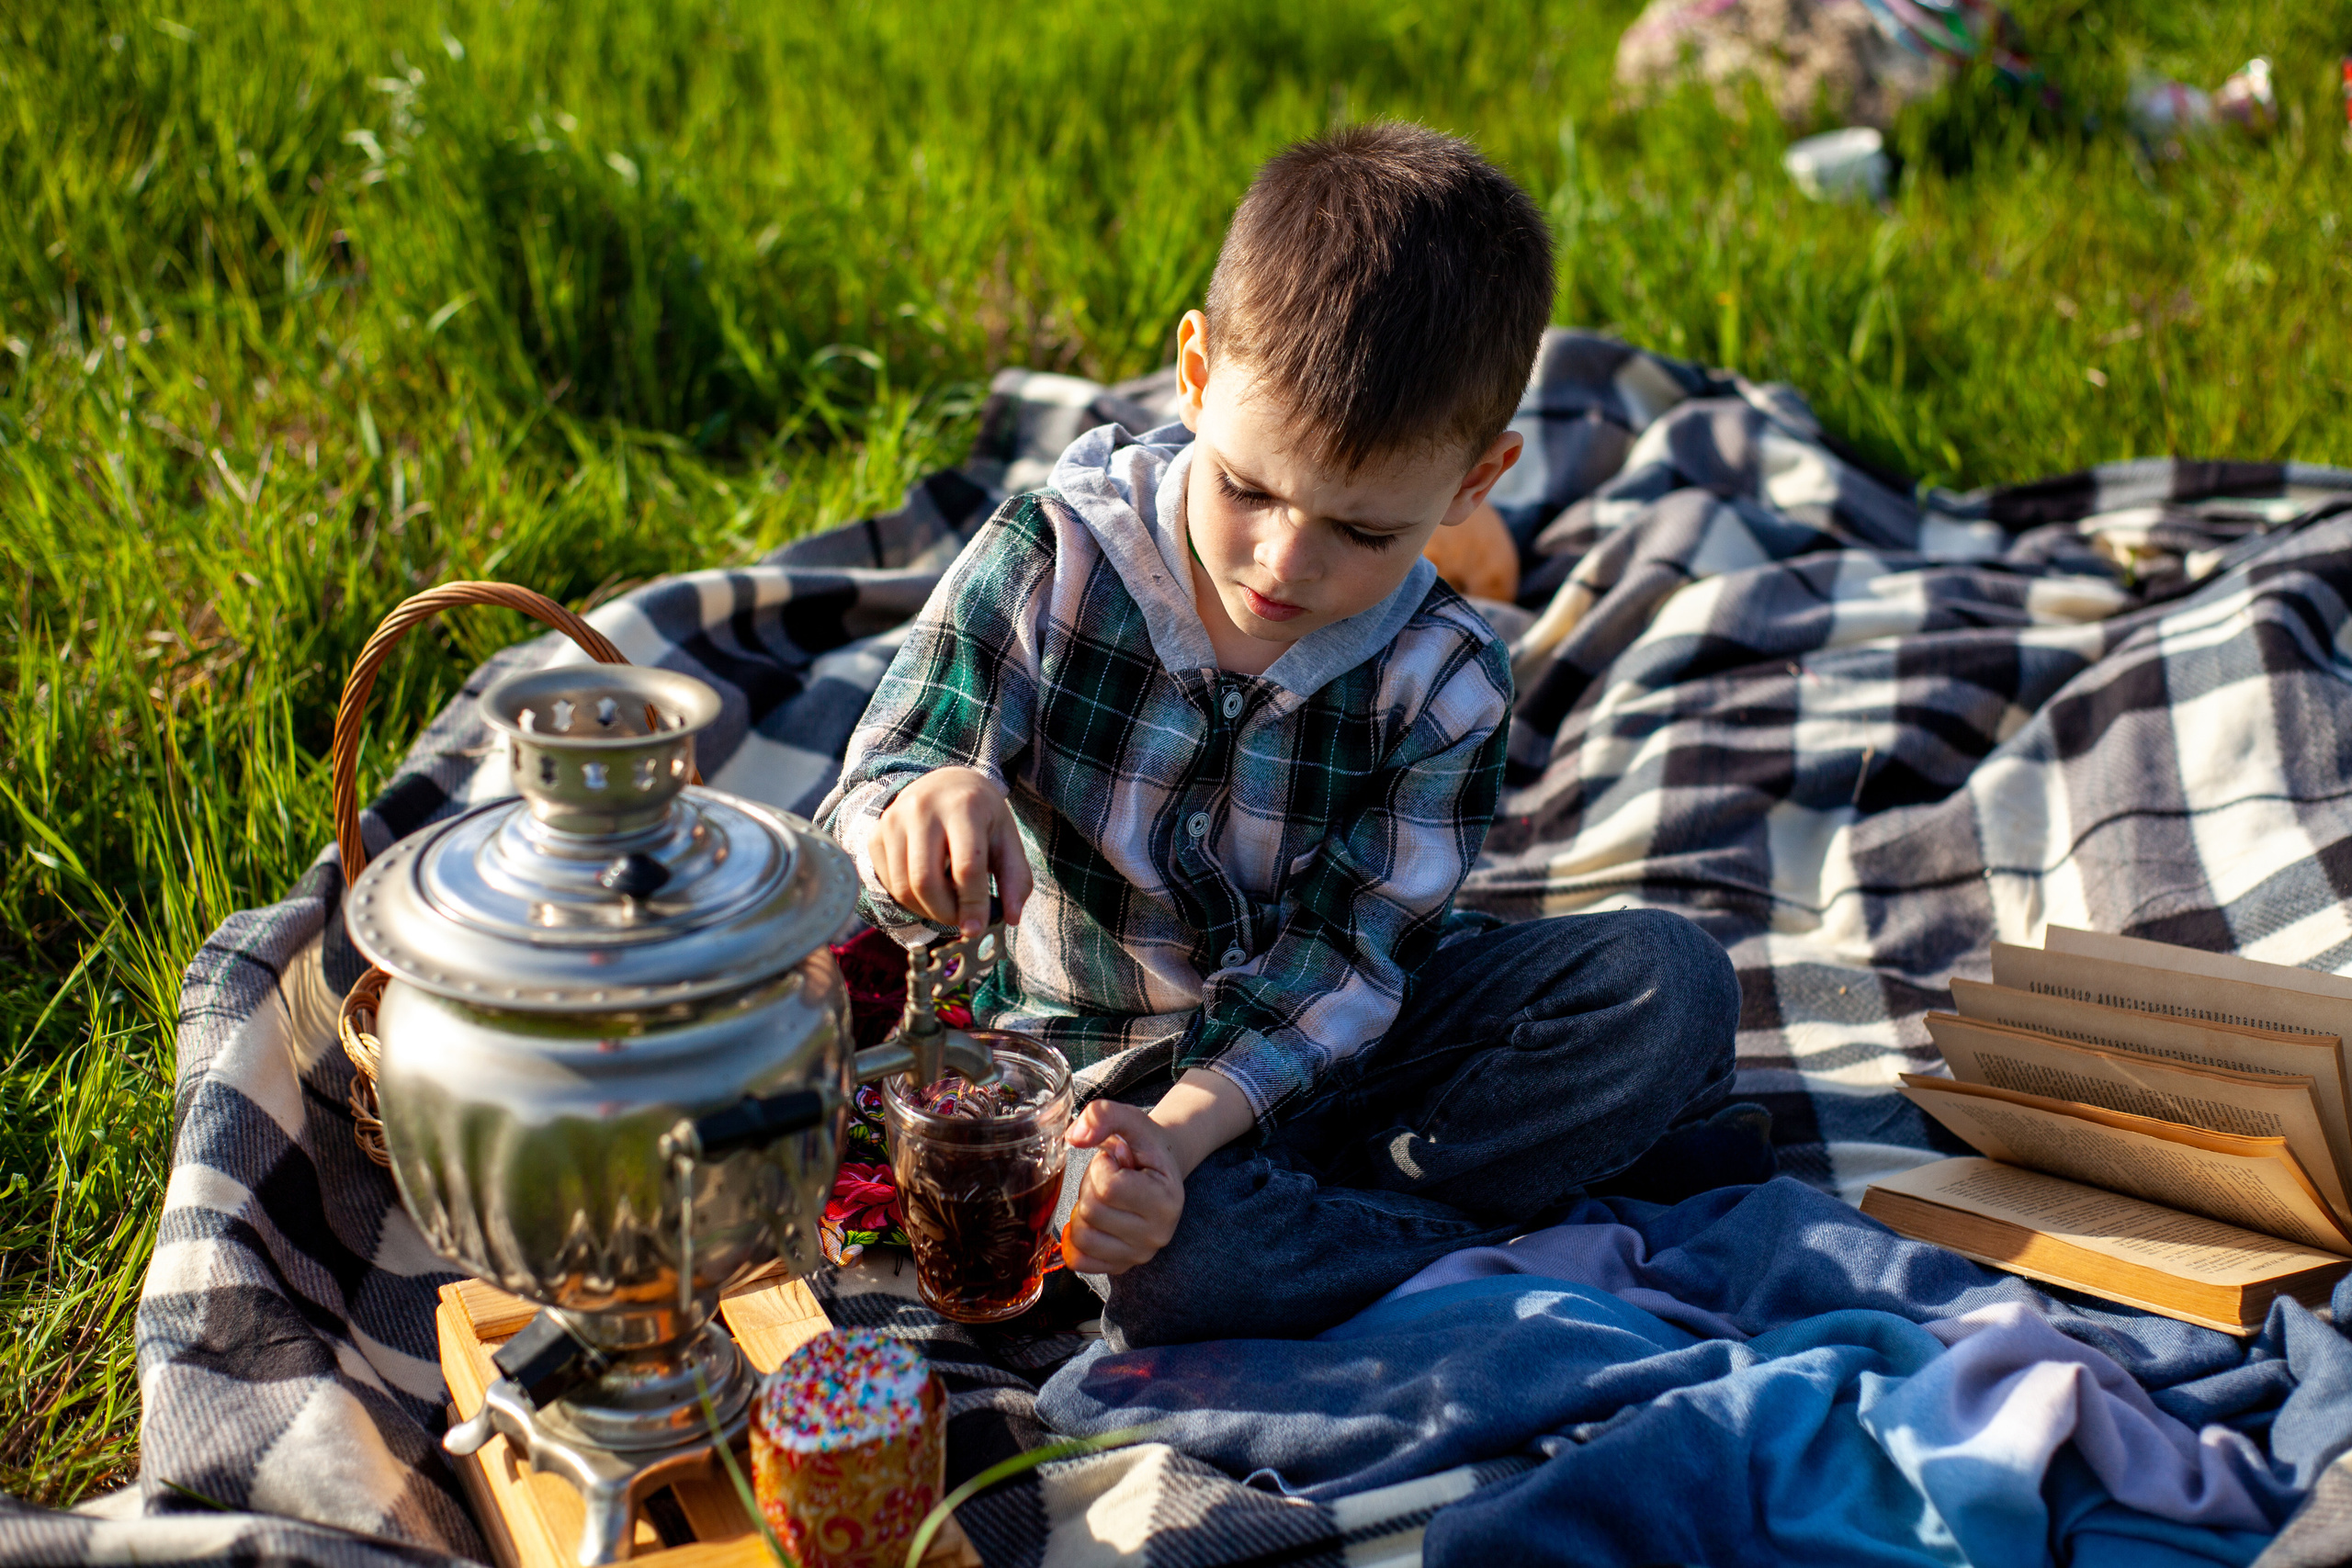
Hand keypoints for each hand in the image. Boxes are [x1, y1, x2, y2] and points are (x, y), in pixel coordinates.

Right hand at [871, 767, 1032, 936]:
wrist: (945, 785)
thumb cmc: (980, 816)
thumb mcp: (1007, 838)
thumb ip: (1015, 878)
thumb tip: (1011, 918)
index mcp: (963, 807)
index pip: (966, 866)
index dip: (972, 904)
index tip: (976, 929)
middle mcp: (922, 809)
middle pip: (926, 881)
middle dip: (945, 913)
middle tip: (961, 921)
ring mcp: (893, 820)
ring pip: (903, 887)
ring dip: (927, 910)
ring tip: (948, 906)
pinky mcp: (876, 834)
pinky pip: (888, 883)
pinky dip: (909, 899)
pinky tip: (929, 890)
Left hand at [1061, 1102, 1185, 1274]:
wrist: (1159, 1171)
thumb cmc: (1144, 1147)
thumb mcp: (1130, 1119)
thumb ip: (1103, 1114)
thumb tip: (1075, 1137)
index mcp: (1167, 1200)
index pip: (1108, 1188)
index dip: (1101, 1167)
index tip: (1116, 1161)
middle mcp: (1158, 1234)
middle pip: (1091, 1212)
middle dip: (1090, 1187)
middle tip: (1109, 1178)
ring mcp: (1140, 1255)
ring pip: (1081, 1237)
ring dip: (1082, 1211)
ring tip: (1104, 1198)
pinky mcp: (1121, 1267)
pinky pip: (1079, 1261)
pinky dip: (1076, 1239)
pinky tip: (1093, 1220)